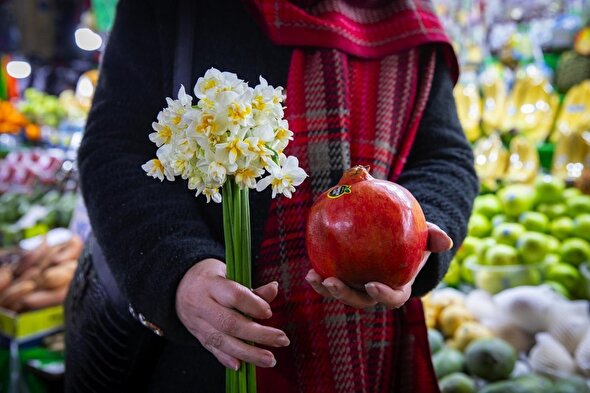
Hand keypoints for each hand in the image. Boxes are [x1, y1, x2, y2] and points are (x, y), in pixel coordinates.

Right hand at [176, 259, 289, 369]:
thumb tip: (273, 289)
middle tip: (281, 339)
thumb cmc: (212, 278)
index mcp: (210, 284)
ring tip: (270, 359)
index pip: (233, 296)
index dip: (253, 305)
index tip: (269, 313)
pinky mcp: (198, 336)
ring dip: (249, 353)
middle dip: (258, 334)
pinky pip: (213, 350)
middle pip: (230, 323)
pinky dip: (227, 359)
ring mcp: (198, 323)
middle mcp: (201, 305)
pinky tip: (242, 366)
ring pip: (222, 341)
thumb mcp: (228, 274)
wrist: (179, 287)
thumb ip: (250, 287)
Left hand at [305, 222, 452, 308]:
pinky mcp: (344, 278)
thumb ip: (433, 236)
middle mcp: (375, 292)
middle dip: (344, 295)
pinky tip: (310, 270)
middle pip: (359, 300)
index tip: (371, 284)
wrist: (399, 240)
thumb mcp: (426, 234)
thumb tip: (445, 240)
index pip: (391, 298)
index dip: (382, 295)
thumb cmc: (414, 239)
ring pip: (341, 294)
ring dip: (326, 289)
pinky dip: (320, 278)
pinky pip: (331, 280)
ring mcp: (358, 287)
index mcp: (397, 287)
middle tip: (331, 281)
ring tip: (312, 276)